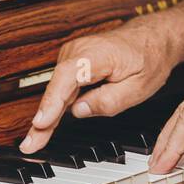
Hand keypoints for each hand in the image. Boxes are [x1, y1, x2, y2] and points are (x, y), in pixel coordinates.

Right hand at [20, 17, 181, 152]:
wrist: (152, 37)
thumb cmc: (149, 58)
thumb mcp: (139, 87)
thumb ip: (109, 101)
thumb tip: (78, 111)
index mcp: (96, 53)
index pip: (68, 77)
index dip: (53, 101)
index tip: (41, 122)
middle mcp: (78, 51)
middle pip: (56, 88)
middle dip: (43, 119)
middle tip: (31, 145)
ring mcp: (73, 56)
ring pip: (56, 91)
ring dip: (46, 116)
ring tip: (34, 142)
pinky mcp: (73, 64)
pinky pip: (61, 88)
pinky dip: (54, 108)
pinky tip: (44, 127)